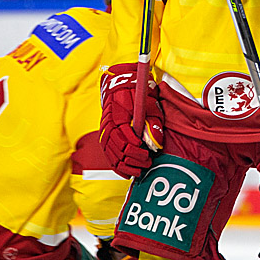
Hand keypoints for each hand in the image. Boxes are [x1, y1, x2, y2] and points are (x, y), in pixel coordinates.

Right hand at [100, 63, 163, 178]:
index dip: (137, 149)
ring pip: (112, 156)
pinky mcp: (104, 138)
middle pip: (119, 150)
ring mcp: (104, 133)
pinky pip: (108, 157)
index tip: (148, 153)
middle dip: (134, 159)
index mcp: (118, 116)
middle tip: (148, 162)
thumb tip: (155, 145)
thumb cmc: (137, 95)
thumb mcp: (150, 105)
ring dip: (127, 166)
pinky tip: (127, 173)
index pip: (125, 138)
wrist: (120, 86)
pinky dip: (117, 167)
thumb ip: (153, 124)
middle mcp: (107, 126)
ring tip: (140, 170)